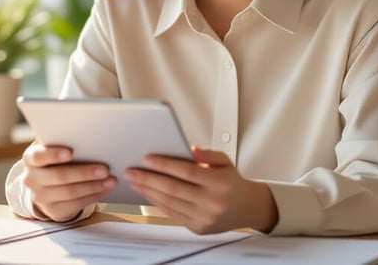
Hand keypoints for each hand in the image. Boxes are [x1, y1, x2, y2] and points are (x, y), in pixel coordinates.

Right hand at [21, 143, 115, 221]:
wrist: (46, 186)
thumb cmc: (56, 160)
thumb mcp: (54, 149)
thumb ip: (64, 142)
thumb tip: (90, 136)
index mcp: (30, 158)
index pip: (38, 156)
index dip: (53, 154)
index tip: (70, 152)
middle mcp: (31, 178)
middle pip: (59, 176)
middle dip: (84, 173)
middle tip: (105, 169)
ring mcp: (40, 197)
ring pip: (70, 192)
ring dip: (93, 186)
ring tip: (111, 180)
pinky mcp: (52, 211)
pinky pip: (76, 204)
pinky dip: (93, 196)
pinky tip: (105, 189)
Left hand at [124, 146, 276, 234]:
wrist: (247, 208)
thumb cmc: (232, 182)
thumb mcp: (224, 161)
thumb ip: (207, 153)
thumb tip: (187, 148)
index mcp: (220, 183)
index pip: (187, 172)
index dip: (165, 165)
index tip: (147, 158)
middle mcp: (213, 202)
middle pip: (174, 189)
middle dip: (148, 179)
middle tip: (131, 171)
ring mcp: (205, 217)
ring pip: (170, 203)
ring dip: (148, 191)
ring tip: (135, 181)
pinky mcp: (199, 228)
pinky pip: (173, 214)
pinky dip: (157, 203)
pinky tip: (147, 193)